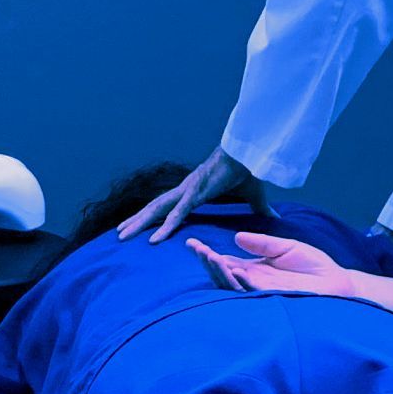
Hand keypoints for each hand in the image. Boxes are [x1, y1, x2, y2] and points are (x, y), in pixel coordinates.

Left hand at [115, 146, 269, 243]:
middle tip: (119, 234)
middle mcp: (185, 190)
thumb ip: (258, 208)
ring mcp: (188, 190)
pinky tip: (153, 241)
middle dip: (136, 221)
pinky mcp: (196, 192)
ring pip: (158, 210)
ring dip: (139, 224)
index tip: (139, 225)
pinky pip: (177, 214)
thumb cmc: (249, 169)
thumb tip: (273, 217)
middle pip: (155, 208)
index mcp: (194, 190)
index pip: (167, 205)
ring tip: (122, 237)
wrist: (251, 153)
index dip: (152, 215)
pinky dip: (165, 227)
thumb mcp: (253, 196)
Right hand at [186, 232, 352, 296]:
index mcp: (254, 268)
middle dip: (208, 262)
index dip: (208, 253)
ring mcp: (261, 292)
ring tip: (209, 256)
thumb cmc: (314, 266)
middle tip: (196, 248)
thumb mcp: (286, 247)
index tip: (192, 242)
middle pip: (223, 274)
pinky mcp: (272, 299)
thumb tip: (237, 237)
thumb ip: (263, 243)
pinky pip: (252, 293)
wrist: (336, 283)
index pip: (225, 261)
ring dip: (220, 272)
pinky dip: (241, 282)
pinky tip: (234, 269)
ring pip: (232, 285)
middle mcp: (253, 281)